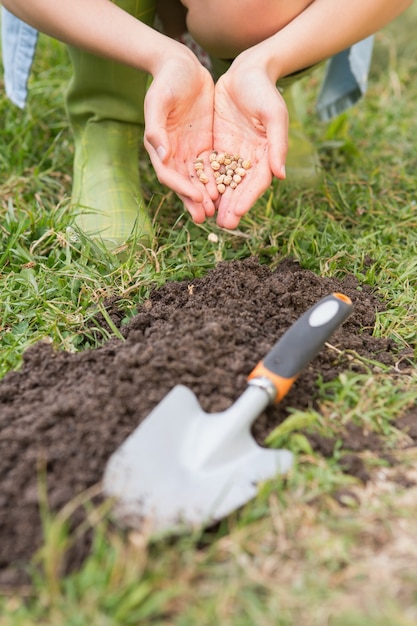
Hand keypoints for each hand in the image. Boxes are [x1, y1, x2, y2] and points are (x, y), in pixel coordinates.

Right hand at [143, 48, 217, 222]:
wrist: (181, 65)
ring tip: (218, 212)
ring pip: (199, 178)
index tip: (197, 198)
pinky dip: (218, 179)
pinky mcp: (204, 144)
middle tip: (207, 218)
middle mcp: (173, 152)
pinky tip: (228, 191)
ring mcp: (189, 149)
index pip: (169, 174)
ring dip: (207, 196)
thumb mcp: (158, 101)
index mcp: (159, 146)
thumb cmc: (166, 80)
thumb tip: (162, 157)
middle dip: (194, 201)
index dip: (182, 188)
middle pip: (184, 182)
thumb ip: (157, 129)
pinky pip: (212, 165)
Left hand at [213, 58, 287, 228]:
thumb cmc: (264, 91)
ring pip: (225, 182)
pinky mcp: (218, 146)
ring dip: (218, 200)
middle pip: (240, 187)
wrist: (245, 71)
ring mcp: (233, 154)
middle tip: (223, 225)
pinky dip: (205, 182)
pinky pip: (211, 168)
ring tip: (209, 217)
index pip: (257, 182)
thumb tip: (280, 175)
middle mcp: (250, 158)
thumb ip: (277, 144)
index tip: (238, 212)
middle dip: (232, 206)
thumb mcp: (274, 114)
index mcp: (267, 154)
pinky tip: (197, 195)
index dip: (248, 198)